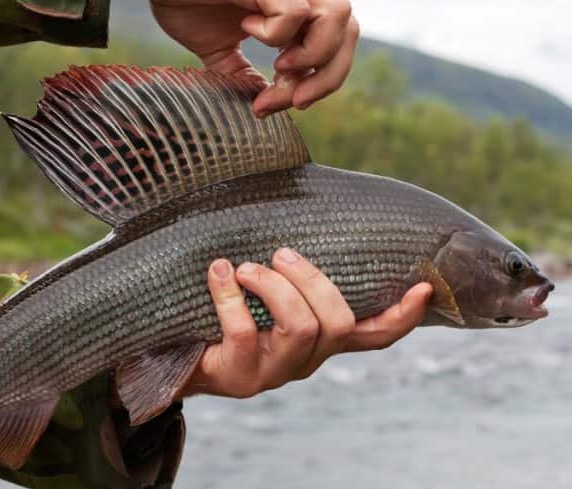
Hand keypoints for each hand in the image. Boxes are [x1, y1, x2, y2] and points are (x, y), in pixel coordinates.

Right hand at [149, 0, 359, 116]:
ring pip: (339, 18)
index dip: (321, 82)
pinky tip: (247, 27)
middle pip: (349, 34)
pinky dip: (276, 33)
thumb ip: (242, 74)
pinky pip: (296, 12)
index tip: (284, 105)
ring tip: (279, 66)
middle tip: (291, 101)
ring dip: (311, 56)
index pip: (337, 46)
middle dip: (325, 78)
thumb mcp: (219, 50)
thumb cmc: (185, 2)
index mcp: (294, 9)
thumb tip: (260, 103)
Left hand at [182, 248, 432, 397]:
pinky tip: (218, 272)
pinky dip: (229, 295)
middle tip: (281, 254)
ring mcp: (276, 372)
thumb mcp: (268, 294)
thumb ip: (292, 272)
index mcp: (323, 340)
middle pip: (337, 323)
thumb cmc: (231, 312)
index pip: (375, 335)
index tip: (423, 287)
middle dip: (313, 281)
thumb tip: (305, 198)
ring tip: (245, 267)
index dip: (402, 316)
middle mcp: (308, 360)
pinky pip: (244, 331)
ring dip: (274, 286)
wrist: (182, 356)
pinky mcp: (241, 376)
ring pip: (301, 328)